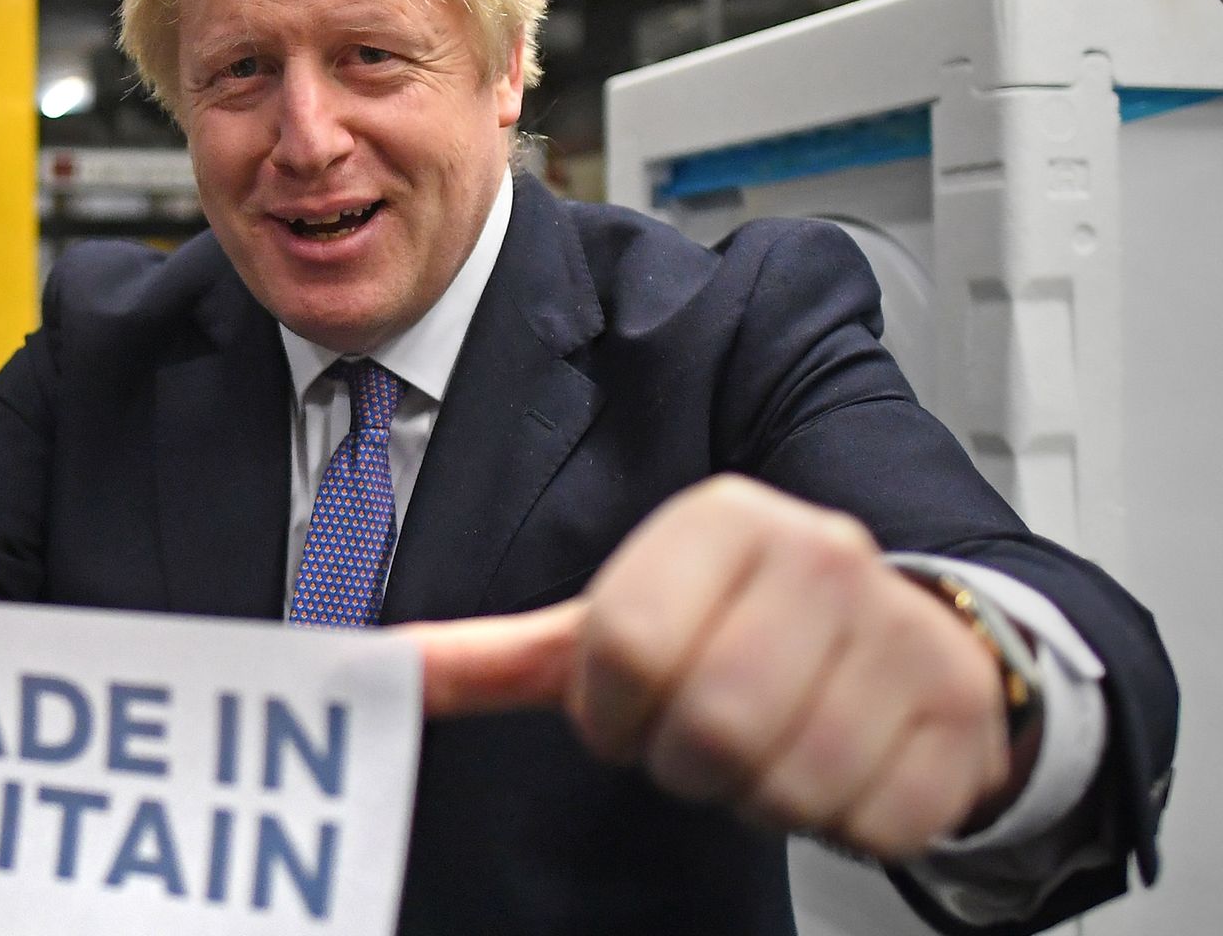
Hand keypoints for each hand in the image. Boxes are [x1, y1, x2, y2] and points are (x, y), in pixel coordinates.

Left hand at [401, 474, 1018, 859]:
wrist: (913, 644)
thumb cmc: (744, 631)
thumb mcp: (616, 625)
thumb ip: (498, 655)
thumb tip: (380, 668)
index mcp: (721, 519)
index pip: (622, 644)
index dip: (609, 709)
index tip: (627, 705)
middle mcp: (819, 554)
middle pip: (708, 726)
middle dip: (687, 760)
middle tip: (701, 736)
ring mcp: (900, 629)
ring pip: (786, 782)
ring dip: (761, 793)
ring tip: (772, 744)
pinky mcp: (960, 712)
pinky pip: (871, 821)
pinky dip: (841, 820)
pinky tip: (841, 763)